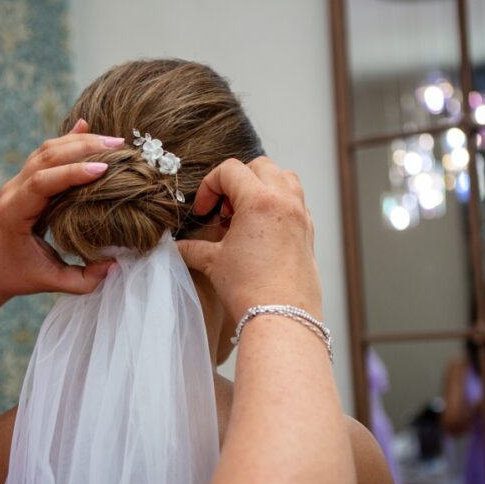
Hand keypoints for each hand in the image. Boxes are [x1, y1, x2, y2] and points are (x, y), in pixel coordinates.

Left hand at [0, 123, 125, 303]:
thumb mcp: (49, 282)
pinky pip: (47, 152)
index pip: (41, 183)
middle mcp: (13, 190)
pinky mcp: (26, 178)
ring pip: (47, 149)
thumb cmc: (16, 275)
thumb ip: (82, 280)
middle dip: (82, 147)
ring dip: (80, 141)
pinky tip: (87, 127)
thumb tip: (115, 265)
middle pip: (46, 156)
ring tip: (115, 140)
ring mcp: (17, 180)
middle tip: (119, 146)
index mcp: (13, 213)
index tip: (102, 169)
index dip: (71, 173)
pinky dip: (68, 140)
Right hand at [181, 156, 321, 326]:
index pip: (230, 170)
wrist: (282, 318)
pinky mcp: (309, 232)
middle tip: (224, 210)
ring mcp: (301, 215)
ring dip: (262, 187)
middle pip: (260, 166)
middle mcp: (285, 202)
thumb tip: (175, 247)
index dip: (210, 186)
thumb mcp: (213, 263)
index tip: (203, 211)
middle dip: (237, 181)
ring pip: (284, 177)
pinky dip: (278, 205)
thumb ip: (191, 248)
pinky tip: (262, 231)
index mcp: (260, 201)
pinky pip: (296, 201)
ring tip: (245, 215)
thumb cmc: (249, 290)